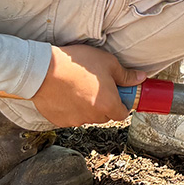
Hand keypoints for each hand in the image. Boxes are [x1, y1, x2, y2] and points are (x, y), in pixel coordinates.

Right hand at [31, 44, 145, 127]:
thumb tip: (141, 78)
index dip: (121, 103)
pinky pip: (71, 117)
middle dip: (104, 104)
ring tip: (79, 87)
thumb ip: (125, 75)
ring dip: (87, 107)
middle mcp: (93, 116)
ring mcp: (75, 120)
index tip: (117, 93)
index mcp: (108, 104)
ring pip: (88, 117)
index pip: (122, 113)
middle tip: (96, 87)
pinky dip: (71, 109)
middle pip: (105, 116)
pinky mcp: (60, 121)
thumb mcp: (107, 63)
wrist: (43, 70)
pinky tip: (66, 93)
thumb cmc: (77, 64)